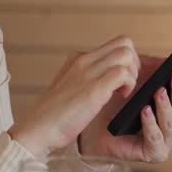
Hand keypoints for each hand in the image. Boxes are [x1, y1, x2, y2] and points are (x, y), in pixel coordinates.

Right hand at [8, 36, 139, 156]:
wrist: (37, 128)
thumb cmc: (54, 116)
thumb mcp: (70, 89)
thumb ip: (86, 80)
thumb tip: (106, 81)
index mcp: (78, 59)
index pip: (114, 44)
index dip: (125, 61)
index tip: (121, 80)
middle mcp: (83, 61)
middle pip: (124, 43)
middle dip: (134, 63)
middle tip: (127, 84)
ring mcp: (87, 73)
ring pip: (126, 54)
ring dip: (132, 74)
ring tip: (123, 91)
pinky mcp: (93, 89)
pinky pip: (122, 73)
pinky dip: (128, 85)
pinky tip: (119, 97)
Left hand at [79, 57, 171, 163]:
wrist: (93, 127)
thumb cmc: (115, 105)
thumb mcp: (134, 82)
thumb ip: (151, 71)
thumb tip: (167, 59)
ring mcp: (165, 140)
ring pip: (171, 124)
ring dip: (166, 107)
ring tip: (159, 92)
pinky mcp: (153, 153)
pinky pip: (155, 139)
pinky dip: (151, 125)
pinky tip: (145, 111)